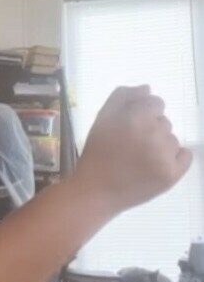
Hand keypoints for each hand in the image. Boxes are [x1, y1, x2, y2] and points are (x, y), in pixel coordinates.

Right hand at [74, 84, 192, 213]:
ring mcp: (164, 155)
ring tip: (139, 160)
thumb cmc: (96, 154)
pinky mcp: (171, 174)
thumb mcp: (101, 119)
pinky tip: (155, 166)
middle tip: (130, 148)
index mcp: (135, 117)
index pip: (155, 103)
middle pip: (164, 122)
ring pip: (172, 139)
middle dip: (150, 131)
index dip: (142, 115)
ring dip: (160, 146)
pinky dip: (175, 159)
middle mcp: (153, 133)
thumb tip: (147, 89)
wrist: (95, 192)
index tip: (129, 130)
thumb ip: (122, 97)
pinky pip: (185, 156)